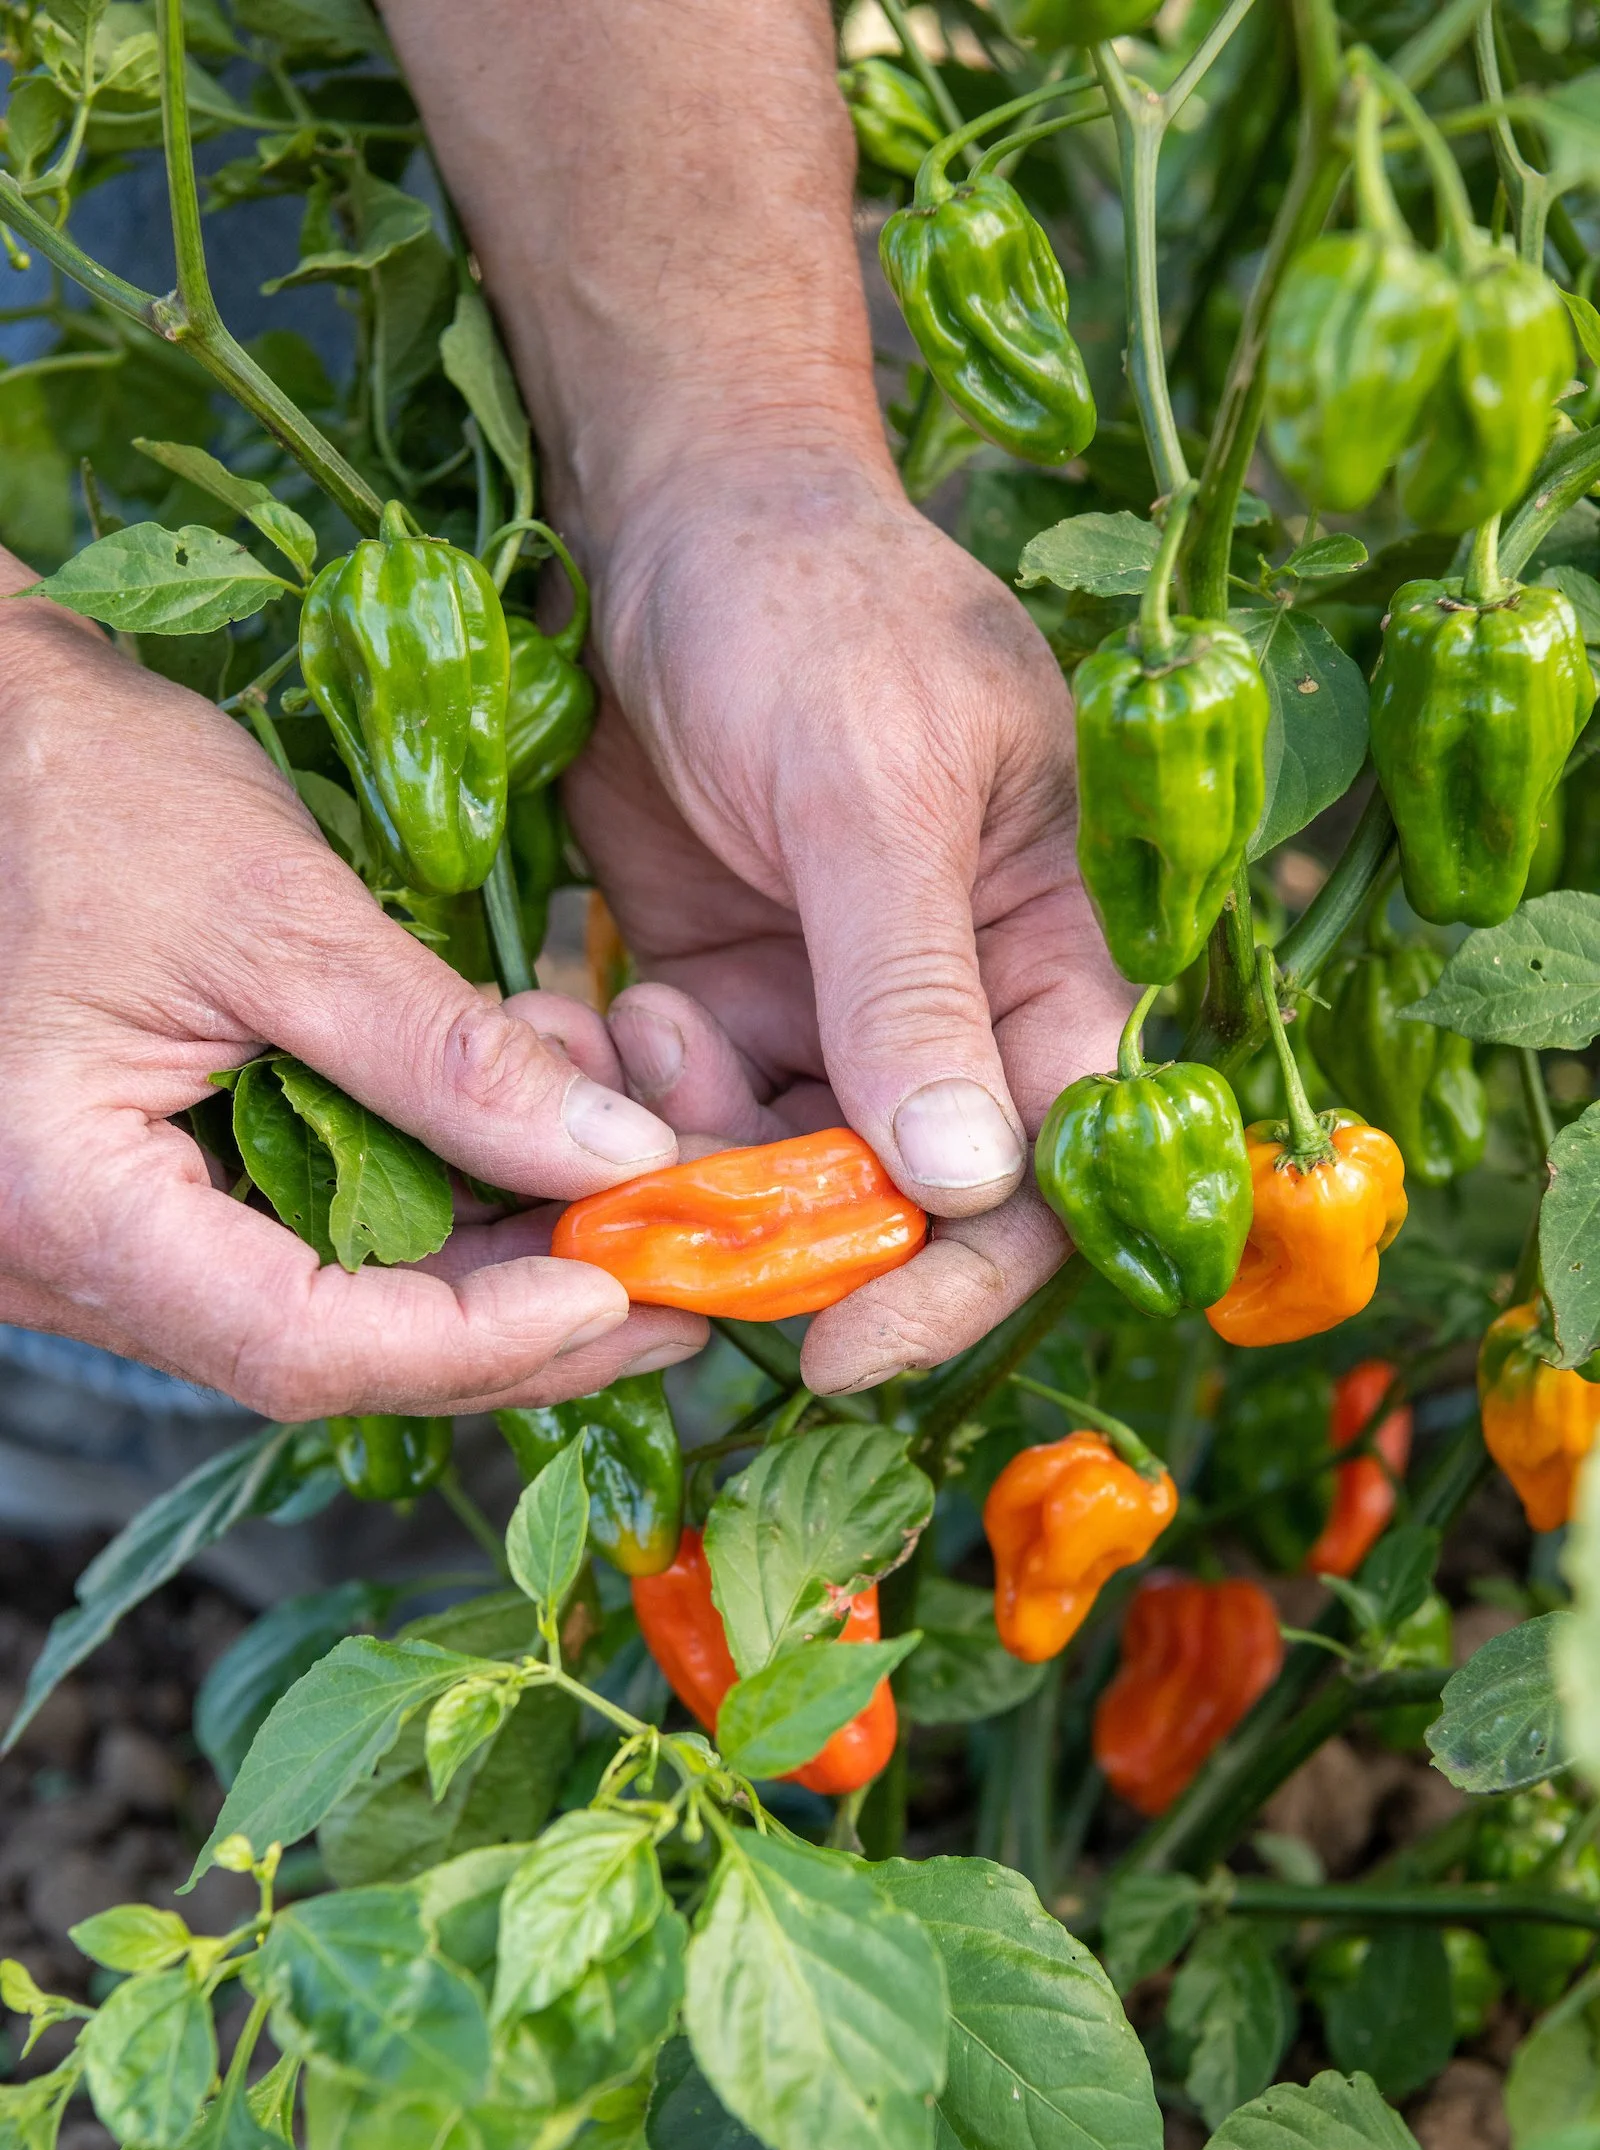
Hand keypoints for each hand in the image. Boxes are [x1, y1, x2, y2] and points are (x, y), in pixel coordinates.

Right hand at [0, 574, 705, 1415]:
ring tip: (616, 1201)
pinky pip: (303, 1255)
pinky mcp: (145, 1208)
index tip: (621, 1290)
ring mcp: (102, 1246)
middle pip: (330, 1356)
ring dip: (486, 1269)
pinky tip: (524, 1158)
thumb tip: (618, 1159)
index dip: (479, 1340)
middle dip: (514, 1328)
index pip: (301, 1346)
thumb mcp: (279, 910)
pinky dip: (427, 1215)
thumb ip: (445, 1053)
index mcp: (66, 1202)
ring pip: (331, 1315)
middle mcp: (66, 1260)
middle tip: (668, 1290)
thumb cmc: (88, 788)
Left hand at [564, 446, 1130, 1392]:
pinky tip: (604, 1018)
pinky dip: (639, 1106)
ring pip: (788, 1173)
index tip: (843, 1347)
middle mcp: (962, 1000)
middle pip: (912, 1198)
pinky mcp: (732, 999)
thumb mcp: (870, 786)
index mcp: (1057, 945)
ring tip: (630, 1043)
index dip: (960, 1273)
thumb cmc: (806, 605)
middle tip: (669, 1238)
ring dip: (695, 1159)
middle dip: (792, 1233)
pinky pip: (696, 1115)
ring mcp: (840, 1008)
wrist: (666, 509)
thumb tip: (969, 1181)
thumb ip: (910, 983)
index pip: (1048, 1159)